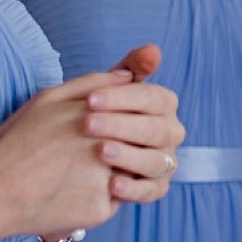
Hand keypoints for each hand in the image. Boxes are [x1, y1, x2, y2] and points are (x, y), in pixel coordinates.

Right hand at [0, 68, 139, 241]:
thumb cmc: (15, 143)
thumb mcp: (47, 100)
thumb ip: (93, 83)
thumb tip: (128, 75)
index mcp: (97, 115)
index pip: (139, 113)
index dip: (123, 123)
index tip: (97, 133)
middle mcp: (107, 146)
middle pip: (140, 146)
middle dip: (124, 151)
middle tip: (82, 159)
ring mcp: (106, 180)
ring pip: (131, 175)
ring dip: (114, 174)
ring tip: (74, 176)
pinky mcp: (100, 210)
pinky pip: (113, 202)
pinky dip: (96, 199)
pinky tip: (66, 195)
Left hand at [82, 44, 184, 204]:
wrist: (70, 153)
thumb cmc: (94, 114)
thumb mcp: (105, 88)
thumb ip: (129, 68)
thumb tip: (153, 50)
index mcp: (163, 105)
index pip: (154, 98)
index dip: (124, 98)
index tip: (90, 99)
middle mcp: (170, 133)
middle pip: (159, 129)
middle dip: (123, 125)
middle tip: (88, 124)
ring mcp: (164, 162)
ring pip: (157, 160)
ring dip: (129, 155)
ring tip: (100, 152)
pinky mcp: (154, 188)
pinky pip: (153, 191)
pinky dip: (135, 189)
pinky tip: (111, 183)